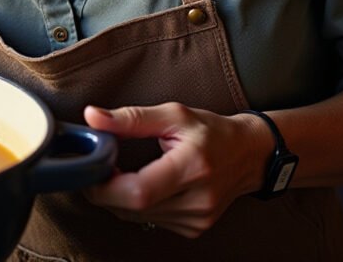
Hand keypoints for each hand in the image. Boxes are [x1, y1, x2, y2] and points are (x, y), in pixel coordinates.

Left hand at [80, 103, 268, 237]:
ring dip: (120, 199)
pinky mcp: (194, 228)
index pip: (139, 192)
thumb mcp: (173, 114)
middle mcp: (197, 200)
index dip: (106, 186)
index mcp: (192, 168)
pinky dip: (137, 206)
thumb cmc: (211, 131)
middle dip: (106, 190)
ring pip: (138, 218)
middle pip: (134, 208)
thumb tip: (93, 117)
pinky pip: (150, 221)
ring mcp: (197, 219)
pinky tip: (142, 186)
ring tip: (121, 174)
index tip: (94, 167)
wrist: (249, 154)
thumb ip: (131, 118)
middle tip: (101, 167)